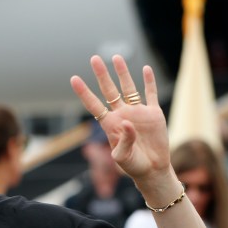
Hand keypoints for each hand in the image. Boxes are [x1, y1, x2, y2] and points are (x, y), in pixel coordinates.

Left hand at [70, 55, 171, 183]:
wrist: (152, 169)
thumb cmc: (133, 165)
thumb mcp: (123, 157)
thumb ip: (124, 141)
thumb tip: (128, 122)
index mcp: (109, 124)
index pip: (93, 104)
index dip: (83, 92)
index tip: (73, 78)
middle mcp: (121, 114)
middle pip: (109, 90)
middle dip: (102, 74)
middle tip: (94, 58)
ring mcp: (137, 112)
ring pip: (128, 87)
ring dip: (123, 72)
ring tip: (116, 57)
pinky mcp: (153, 114)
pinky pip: (150, 94)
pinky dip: (149, 81)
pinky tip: (145, 69)